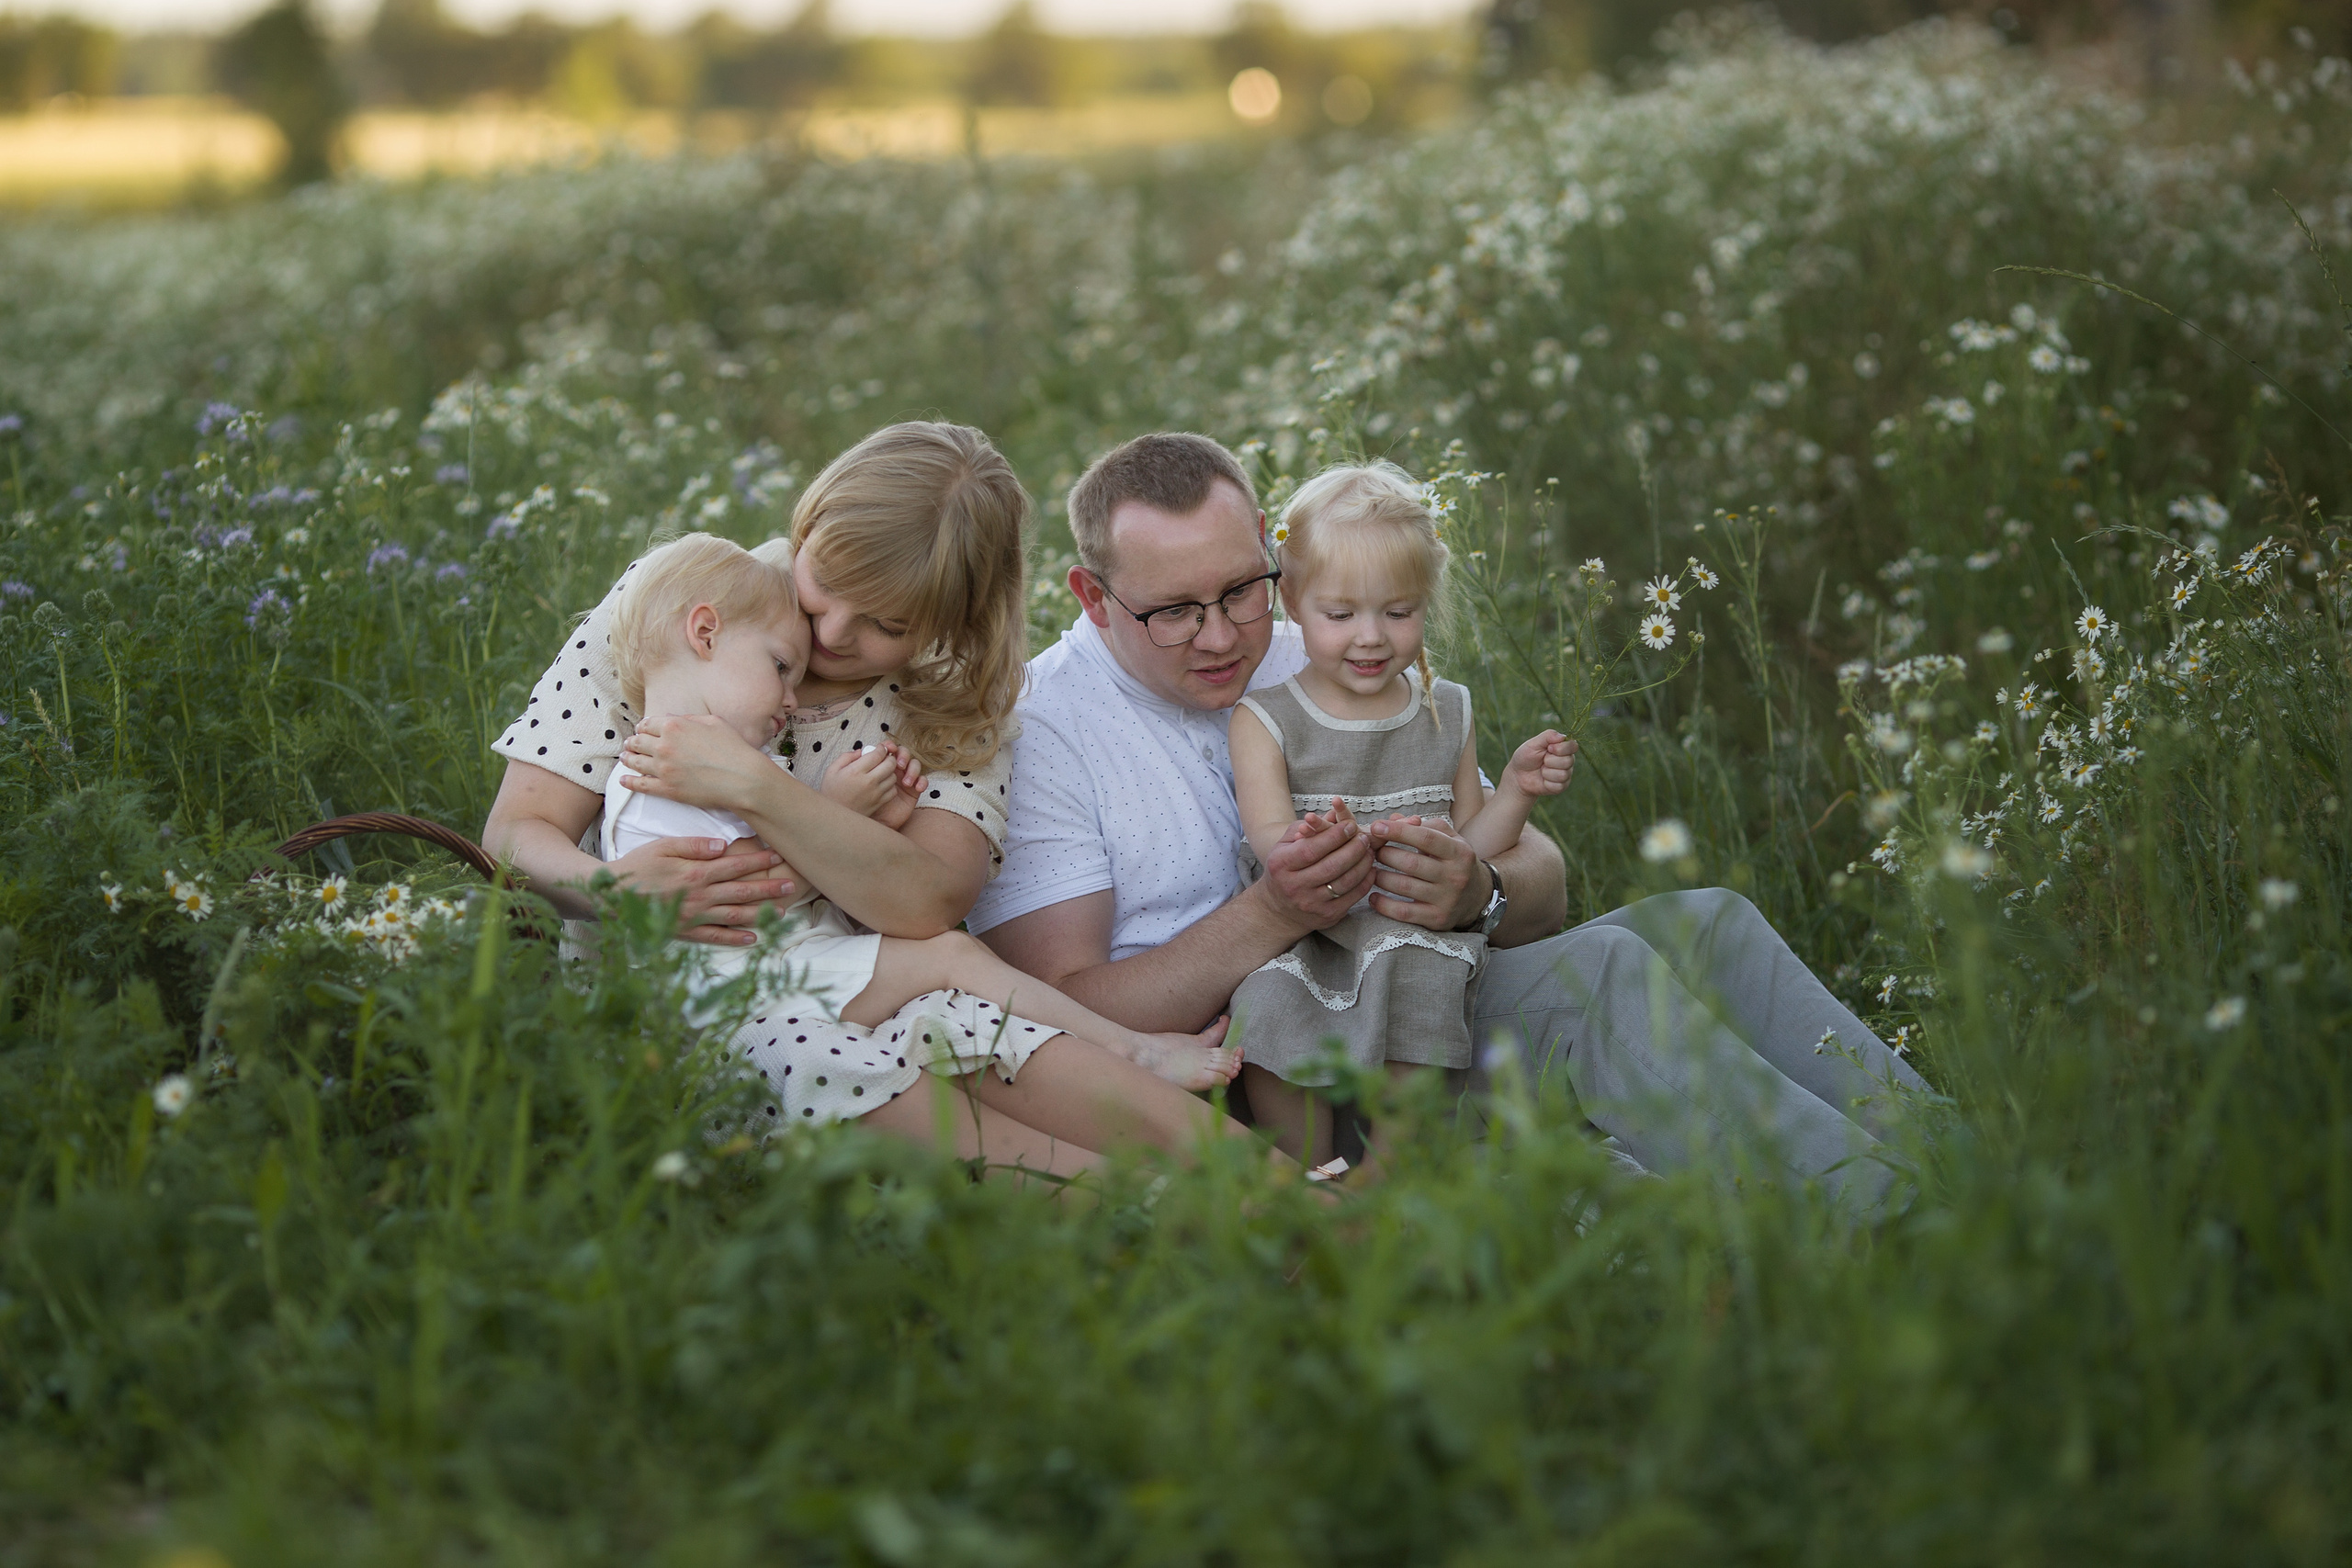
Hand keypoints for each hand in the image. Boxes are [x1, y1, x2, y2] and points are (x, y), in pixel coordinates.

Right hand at [606, 834, 796, 947]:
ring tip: (782, 912)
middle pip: (741, 891)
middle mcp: (699, 896)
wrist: (609, 896)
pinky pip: (714, 937)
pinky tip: (753, 939)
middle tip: (791, 886)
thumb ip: (693, 845)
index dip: (758, 861)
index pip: (734, 865)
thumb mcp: (662, 846)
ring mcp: (693, 916)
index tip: (778, 856)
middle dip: (768, 888)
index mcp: (695, 872)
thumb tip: (723, 845)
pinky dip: (735, 939)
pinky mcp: (684, 932)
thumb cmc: (636, 866)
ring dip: (760, 914)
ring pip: (734, 916)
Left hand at [620, 714, 773, 814]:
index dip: (642, 727)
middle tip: (629, 744)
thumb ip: (688, 718)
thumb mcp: (713, 722)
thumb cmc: (733, 749)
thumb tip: (670, 718)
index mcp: (674, 726)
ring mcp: (663, 769)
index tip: (641, 730)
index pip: (647, 724)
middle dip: (632, 742)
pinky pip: (640, 785)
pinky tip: (623, 780)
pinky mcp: (666, 789)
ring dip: (627, 759)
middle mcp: (664, 746)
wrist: (742, 778)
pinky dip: (629, 782)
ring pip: (635, 762)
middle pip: (637, 742)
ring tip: (625, 758)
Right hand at [823, 742, 923, 828]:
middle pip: (890, 764)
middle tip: (883, 759)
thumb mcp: (832, 770)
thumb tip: (862, 751)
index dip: (881, 748)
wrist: (832, 816)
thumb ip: (846, 757)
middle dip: (889, 758)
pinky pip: (893, 790)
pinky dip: (890, 785)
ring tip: (881, 772)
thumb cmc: (830, 791)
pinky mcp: (878, 803)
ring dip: (890, 772)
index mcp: (855, 771)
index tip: (879, 749)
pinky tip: (882, 784)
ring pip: (893, 777)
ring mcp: (875, 794)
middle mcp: (868, 782)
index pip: (877, 754)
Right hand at [1257, 798, 1374, 934]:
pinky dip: (1365, 882)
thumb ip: (1308, 827)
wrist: (1278, 909)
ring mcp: (1311, 904)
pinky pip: (1352, 897)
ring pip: (1345, 882)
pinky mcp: (1327, 916)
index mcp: (1281, 865)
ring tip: (1370, 851)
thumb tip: (1335, 813)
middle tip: (1364, 838)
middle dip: (1353, 849)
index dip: (1334, 836)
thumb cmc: (1285, 869)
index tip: (1350, 825)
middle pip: (1331, 866)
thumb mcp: (1286, 845)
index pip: (1311, 849)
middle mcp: (1294, 887)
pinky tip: (1370, 869)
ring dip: (1362, 864)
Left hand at [1365, 816, 1484, 930]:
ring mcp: (1447, 900)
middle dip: (1385, 855)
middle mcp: (1455, 876)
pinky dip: (1383, 905)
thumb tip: (1392, 820)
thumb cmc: (1455, 862)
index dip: (1398, 831)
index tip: (1376, 827)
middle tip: (1374, 852)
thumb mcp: (1449, 839)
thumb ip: (1422, 826)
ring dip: (1380, 877)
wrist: (1478, 897)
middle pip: (1410, 863)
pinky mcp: (1437, 919)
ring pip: (1404, 886)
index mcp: (1459, 852)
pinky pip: (1404, 912)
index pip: (1425, 838)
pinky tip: (1374, 897)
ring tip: (1372, 871)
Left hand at [1504, 731, 1576, 797]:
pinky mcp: (1561, 786)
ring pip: (1563, 774)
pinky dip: (1546, 782)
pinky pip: (1558, 786)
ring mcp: (1566, 774)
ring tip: (1541, 770)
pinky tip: (1543, 780)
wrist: (1518, 776)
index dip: (1561, 748)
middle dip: (1550, 761)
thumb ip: (1548, 736)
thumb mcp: (1533, 744)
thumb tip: (1563, 736)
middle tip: (1542, 760)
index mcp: (1563, 747)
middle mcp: (1568, 760)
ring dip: (1547, 772)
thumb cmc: (1526, 757)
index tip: (1549, 748)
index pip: (1573, 746)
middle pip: (1568, 761)